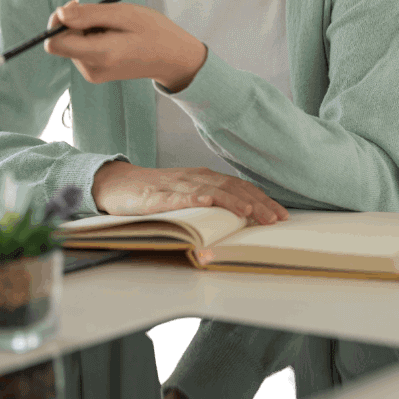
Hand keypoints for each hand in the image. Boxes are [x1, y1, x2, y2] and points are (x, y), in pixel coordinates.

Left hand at [44, 0, 205, 88]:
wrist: (173, 58)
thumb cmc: (153, 31)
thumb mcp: (124, 14)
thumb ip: (89, 14)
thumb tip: (59, 13)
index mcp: (100, 55)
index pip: (54, 43)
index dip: (57, 21)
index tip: (77, 6)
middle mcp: (91, 70)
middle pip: (61, 41)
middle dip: (75, 21)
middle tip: (103, 12)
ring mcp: (92, 74)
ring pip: (71, 43)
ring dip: (85, 28)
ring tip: (114, 26)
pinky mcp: (94, 72)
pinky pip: (80, 48)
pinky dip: (90, 36)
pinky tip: (112, 34)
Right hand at [92, 161, 289, 224]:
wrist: (117, 184)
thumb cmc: (153, 193)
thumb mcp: (185, 195)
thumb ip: (208, 202)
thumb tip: (239, 219)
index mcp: (203, 178)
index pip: (238, 186)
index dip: (261, 199)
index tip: (281, 214)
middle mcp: (194, 178)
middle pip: (231, 188)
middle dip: (256, 203)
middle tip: (276, 219)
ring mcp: (176, 186)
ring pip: (210, 190)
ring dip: (232, 201)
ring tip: (250, 213)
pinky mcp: (156, 196)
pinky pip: (178, 196)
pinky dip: (194, 198)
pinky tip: (207, 202)